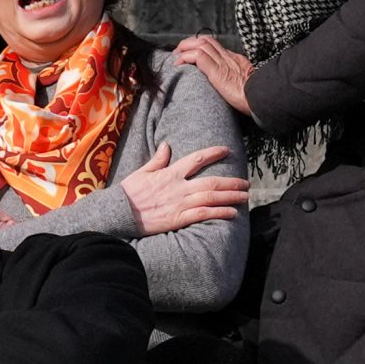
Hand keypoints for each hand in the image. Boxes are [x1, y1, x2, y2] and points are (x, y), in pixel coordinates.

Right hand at [109, 141, 247, 237]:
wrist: (119, 213)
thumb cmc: (128, 193)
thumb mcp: (142, 172)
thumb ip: (158, 159)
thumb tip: (167, 144)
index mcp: (170, 173)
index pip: (197, 159)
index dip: (213, 153)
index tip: (226, 150)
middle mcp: (179, 187)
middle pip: (211, 181)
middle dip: (231, 181)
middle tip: (246, 182)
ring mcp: (180, 203)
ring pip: (212, 197)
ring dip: (231, 196)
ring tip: (244, 196)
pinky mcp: (179, 219)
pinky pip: (204, 215)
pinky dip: (219, 213)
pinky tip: (232, 213)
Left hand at [170, 34, 261, 117]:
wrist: (263, 99)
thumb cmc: (257, 98)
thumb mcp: (246, 85)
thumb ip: (236, 82)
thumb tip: (230, 89)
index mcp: (235, 61)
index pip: (214, 46)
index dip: (200, 45)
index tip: (189, 52)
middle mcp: (228, 58)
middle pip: (206, 40)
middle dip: (189, 43)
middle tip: (178, 51)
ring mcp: (223, 63)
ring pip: (200, 44)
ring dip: (184, 48)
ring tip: (176, 56)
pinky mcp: (217, 71)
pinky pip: (198, 57)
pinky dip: (186, 57)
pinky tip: (179, 63)